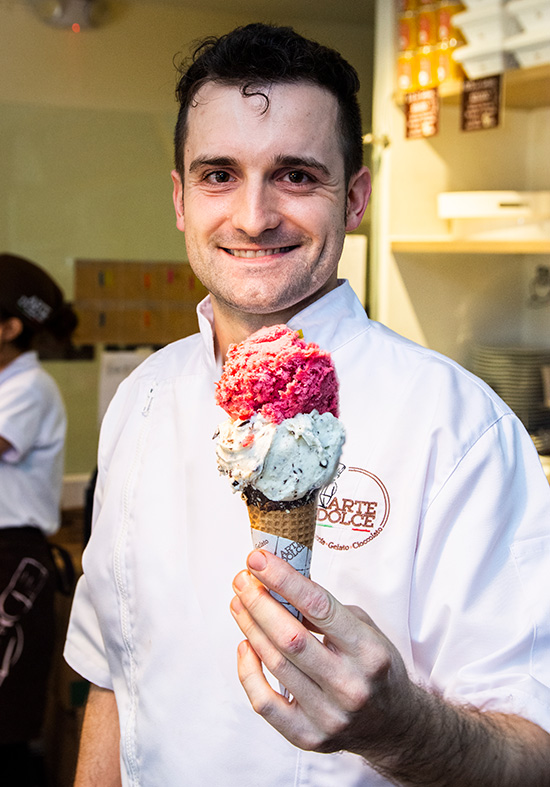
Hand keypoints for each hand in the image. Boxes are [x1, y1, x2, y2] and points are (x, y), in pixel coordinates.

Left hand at [230, 549, 416, 756]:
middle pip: (290, 637)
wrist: (394, 724)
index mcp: (369, 651)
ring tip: (240, 603)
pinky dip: (248, 670)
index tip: (259, 560)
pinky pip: (264, 701)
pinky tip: (246, 644)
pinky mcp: (307, 736)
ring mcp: (328, 715)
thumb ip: (326, 610)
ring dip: (250, 627)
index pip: (319, 607)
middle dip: (259, 602)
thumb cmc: (374, 667)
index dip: (284, 580)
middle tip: (243, 579)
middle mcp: (350, 685)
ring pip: (274, 664)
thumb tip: (280, 583)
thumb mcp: (365, 629)